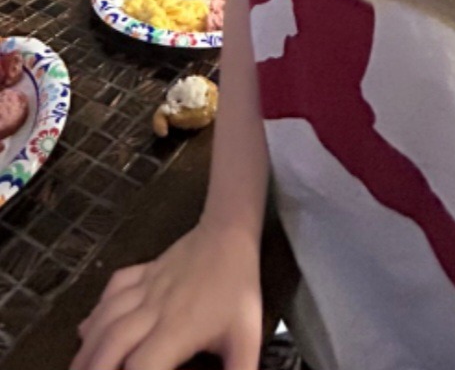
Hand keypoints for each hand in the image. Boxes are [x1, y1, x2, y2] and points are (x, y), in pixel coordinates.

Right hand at [71, 220, 262, 369]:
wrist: (229, 233)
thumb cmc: (239, 290)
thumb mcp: (247, 337)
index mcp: (176, 330)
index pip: (141, 366)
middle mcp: (151, 310)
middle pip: (112, 344)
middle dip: (93, 368)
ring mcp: (143, 287)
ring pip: (105, 318)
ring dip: (86, 347)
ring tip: (74, 369)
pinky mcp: (141, 271)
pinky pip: (112, 290)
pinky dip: (96, 311)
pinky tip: (86, 329)